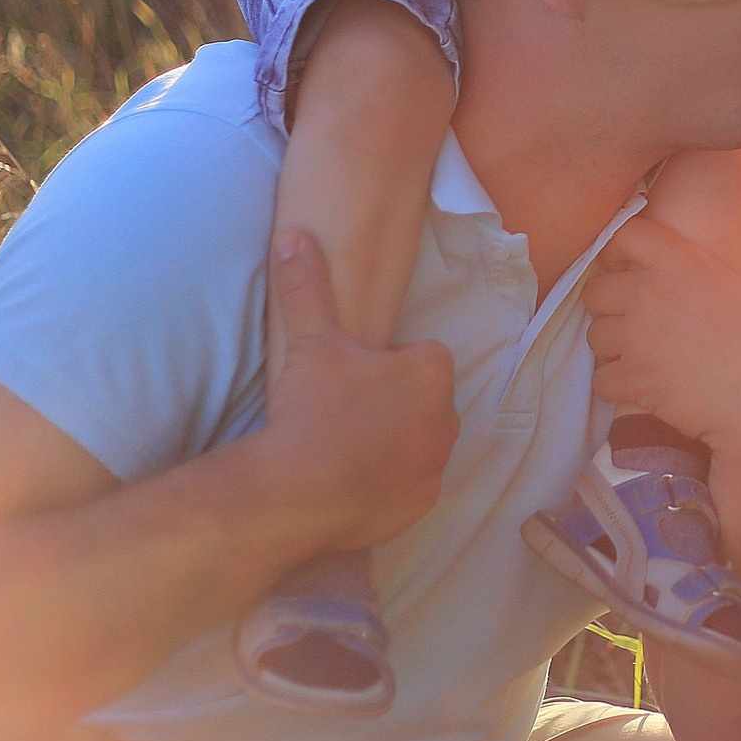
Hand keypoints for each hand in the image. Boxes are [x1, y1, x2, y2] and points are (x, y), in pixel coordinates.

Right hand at [252, 229, 459, 554]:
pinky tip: (353, 480)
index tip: (353, 375)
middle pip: (424, 398)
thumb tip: (293, 237)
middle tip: (345, 408)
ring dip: (396, 440)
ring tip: (345, 445)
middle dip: (396, 401)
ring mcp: (437, 465)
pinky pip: (412, 484)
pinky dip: (391, 482)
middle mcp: (447, 418)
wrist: (297, 492)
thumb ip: (305, 285)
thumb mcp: (309, 341)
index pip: (422, 355)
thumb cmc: (312, 410)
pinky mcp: (423, 503)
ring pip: (421, 441)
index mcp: (432, 373)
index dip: (388, 363)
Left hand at [583, 216, 740, 455]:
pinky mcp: (633, 379)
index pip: (625, 236)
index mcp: (681, 262)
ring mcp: (636, 337)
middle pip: (596, 290)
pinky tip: (642, 389)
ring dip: (613, 348)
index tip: (627, 268)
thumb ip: (716, 283)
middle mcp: (650, 293)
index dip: (620, 252)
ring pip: (594, 336)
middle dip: (610, 307)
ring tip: (641, 358)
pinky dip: (617, 386)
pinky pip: (602, 379)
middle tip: (635, 323)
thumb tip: (712, 290)